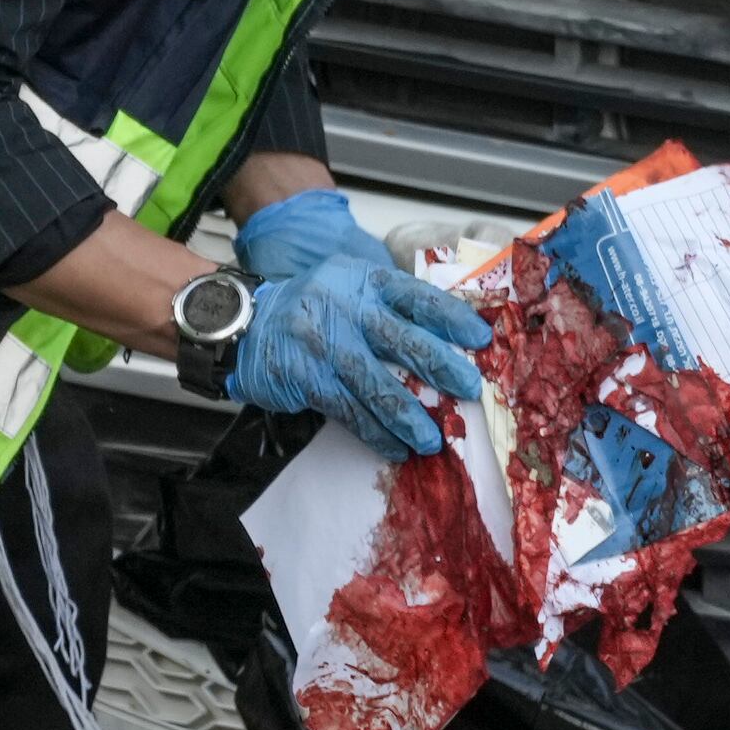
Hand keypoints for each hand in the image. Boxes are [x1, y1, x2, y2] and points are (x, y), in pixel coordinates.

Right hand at [225, 192, 488, 457]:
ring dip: (409, 416)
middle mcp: (348, 308)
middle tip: (470, 391)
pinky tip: (395, 447)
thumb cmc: (313, 307)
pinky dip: (375, 432)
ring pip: (377, 384)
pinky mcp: (308, 377)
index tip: (481, 340)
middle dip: (442, 368)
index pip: (417, 296)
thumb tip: (447, 341)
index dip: (452, 318)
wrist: (248, 323)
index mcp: (366, 281)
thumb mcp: (351, 287)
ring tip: (433, 439)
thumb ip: (391, 306)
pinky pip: (349, 410)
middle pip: (404, 340)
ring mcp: (326, 344)